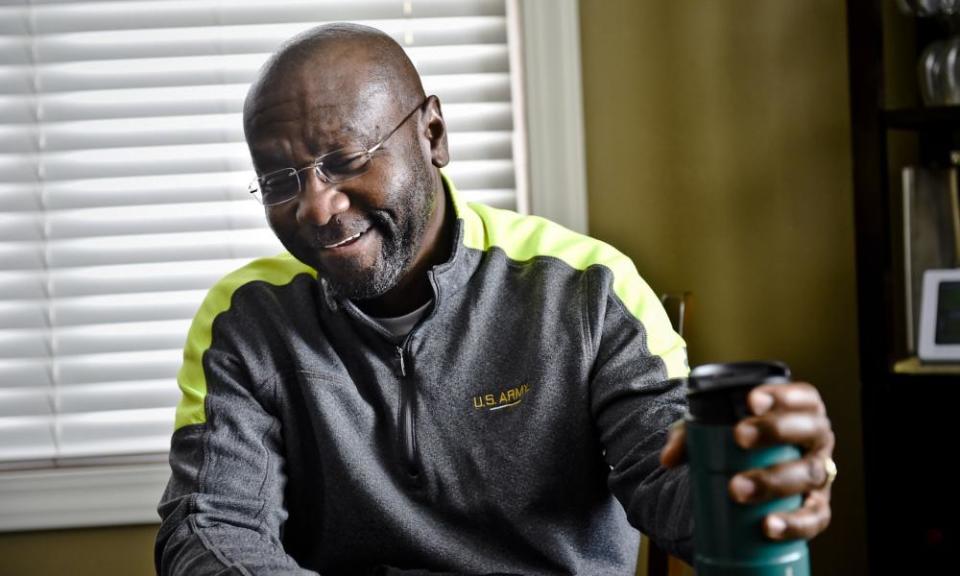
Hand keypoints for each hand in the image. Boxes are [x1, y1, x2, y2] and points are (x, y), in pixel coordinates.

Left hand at [659, 382, 834, 540]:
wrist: (749, 480)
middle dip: (774, 431)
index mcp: (800, 412)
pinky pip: (815, 517)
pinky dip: (794, 523)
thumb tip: (668, 459)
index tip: (751, 400)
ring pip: (809, 474)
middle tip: (739, 437)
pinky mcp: (818, 508)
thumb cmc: (735, 445)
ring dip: (774, 481)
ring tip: (737, 489)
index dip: (782, 395)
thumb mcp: (711, 432)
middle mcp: (816, 440)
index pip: (802, 397)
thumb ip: (687, 437)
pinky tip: (769, 526)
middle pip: (808, 431)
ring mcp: (819, 474)